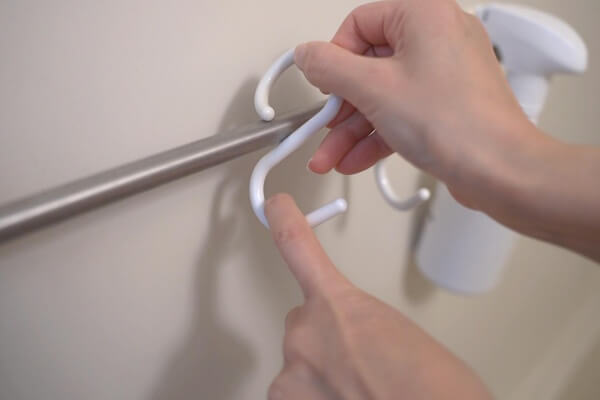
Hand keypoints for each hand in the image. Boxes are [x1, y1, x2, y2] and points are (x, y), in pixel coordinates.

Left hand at [264, 194, 492, 399]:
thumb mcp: (400, 339)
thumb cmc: (433, 388)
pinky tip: (344, 398)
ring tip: (360, 390)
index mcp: (338, 302)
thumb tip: (357, 351)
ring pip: (300, 364)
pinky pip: (294, 394)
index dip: (283, 222)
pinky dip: (314, 398)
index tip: (275, 207)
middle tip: (362, 364)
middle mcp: (304, 332)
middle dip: (327, 341)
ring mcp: (292, 371)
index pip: (297, 246)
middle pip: (304, 326)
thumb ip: (364, 329)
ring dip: (323, 375)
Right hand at [294, 0, 547, 207]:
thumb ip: (330, 67)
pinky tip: (354, 160)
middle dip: (340, 106)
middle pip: (369, 64)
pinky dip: (377, 134)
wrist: (500, 171)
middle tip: (323, 127)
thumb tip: (307, 55)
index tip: (323, 87)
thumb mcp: (372, 88)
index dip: (334, 57)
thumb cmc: (455, 123)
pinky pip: (402, 112)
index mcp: (424, 15)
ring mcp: (446, 74)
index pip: (359, 23)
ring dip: (352, 128)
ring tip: (331, 156)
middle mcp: (438, 38)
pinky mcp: (448, 105)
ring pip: (384, 94)